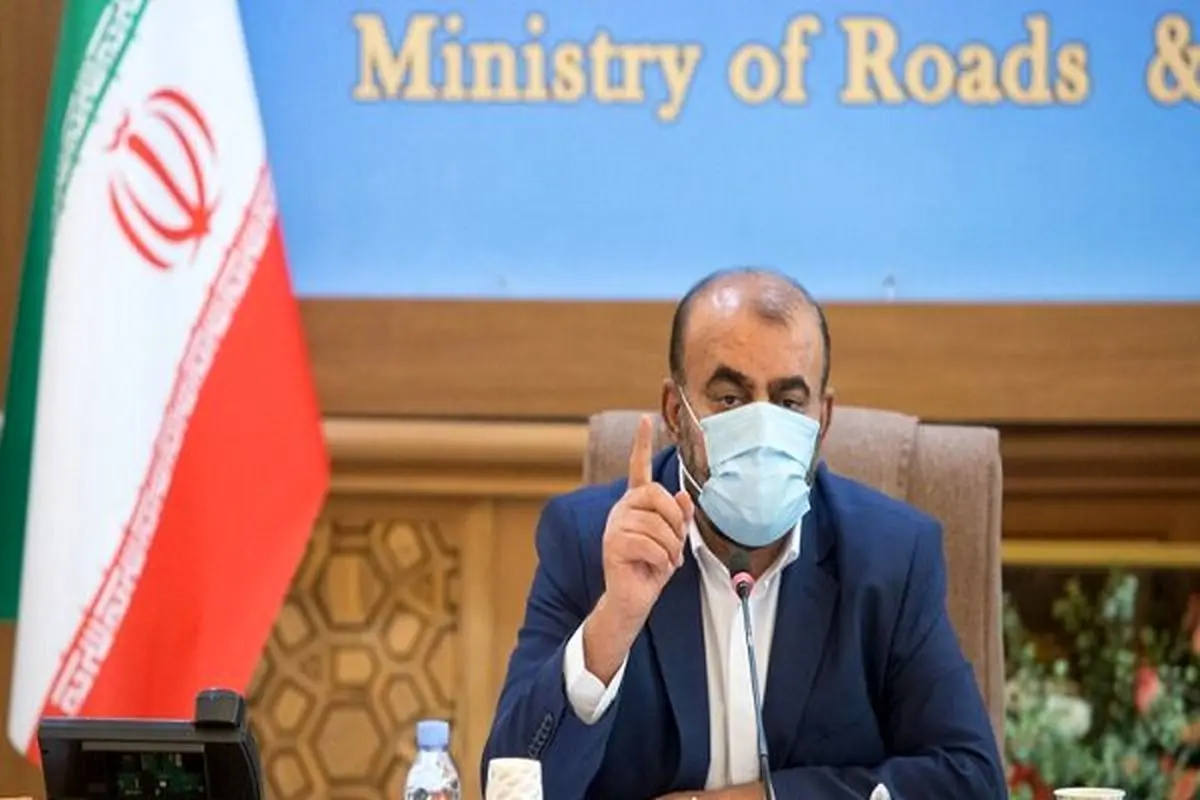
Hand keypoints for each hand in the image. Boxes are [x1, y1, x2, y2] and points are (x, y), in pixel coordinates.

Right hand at [582, 415, 692, 681]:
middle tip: (674, 545)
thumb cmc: (652, 567)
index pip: (637, 468)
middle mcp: (622, 509)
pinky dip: (662, 561)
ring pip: (658, 526)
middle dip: (675, 523)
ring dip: (670, 548)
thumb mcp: (672, 540)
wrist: (632, 599)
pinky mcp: (613, 545)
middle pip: (658, 496)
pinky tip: (654, 568)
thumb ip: (679, 517)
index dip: (641, 444)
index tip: (646, 419)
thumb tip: (682, 496)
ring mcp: (615, 526)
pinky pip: (652, 545)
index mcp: (636, 504)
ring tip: (664, 561)